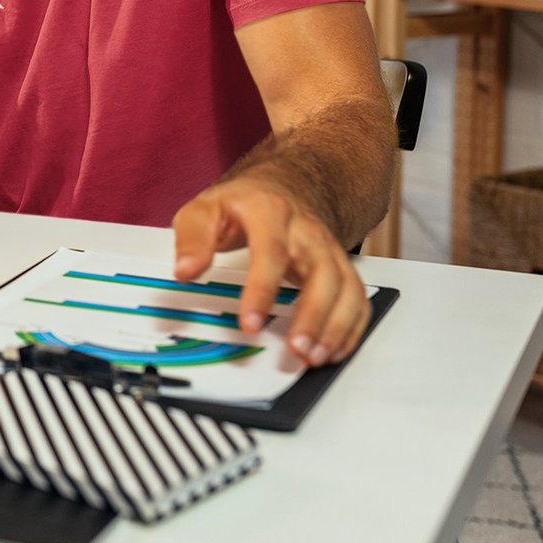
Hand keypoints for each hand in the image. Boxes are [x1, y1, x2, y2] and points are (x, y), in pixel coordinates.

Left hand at [171, 176, 369, 367]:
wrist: (282, 185)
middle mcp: (305, 231)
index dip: (262, 290)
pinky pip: (357, 296)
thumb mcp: (206, 208)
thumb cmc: (242, 204)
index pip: (271, 251)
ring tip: (314, 356)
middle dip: (312, 314)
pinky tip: (334, 349)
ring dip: (335, 325)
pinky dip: (351, 326)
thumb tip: (185, 270)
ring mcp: (327, 249)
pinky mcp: (339, 266)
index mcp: (270, 212)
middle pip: (321, 271)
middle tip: (296, 348)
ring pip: (345, 286)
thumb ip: (193, 238)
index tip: (250, 323)